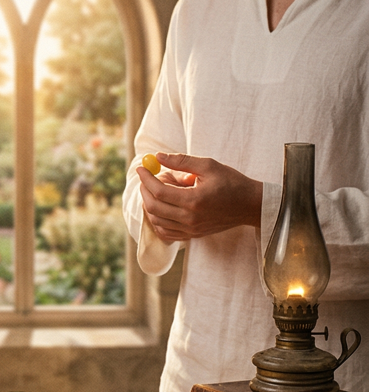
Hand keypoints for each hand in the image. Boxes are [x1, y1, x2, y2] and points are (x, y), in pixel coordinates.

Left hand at [137, 152, 262, 240]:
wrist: (251, 205)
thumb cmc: (232, 182)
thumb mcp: (209, 166)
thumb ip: (182, 161)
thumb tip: (157, 156)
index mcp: (194, 200)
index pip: (159, 191)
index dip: (146, 179)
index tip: (141, 168)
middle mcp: (190, 218)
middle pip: (153, 208)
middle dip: (144, 191)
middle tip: (145, 179)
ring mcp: (191, 230)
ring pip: (156, 221)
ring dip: (149, 205)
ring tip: (156, 190)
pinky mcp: (193, 235)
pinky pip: (165, 233)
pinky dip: (157, 221)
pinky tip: (160, 208)